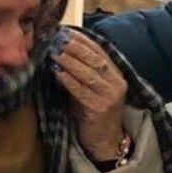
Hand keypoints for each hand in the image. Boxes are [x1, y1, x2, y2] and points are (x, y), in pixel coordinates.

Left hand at [52, 29, 127, 160]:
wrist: (104, 142)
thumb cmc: (92, 113)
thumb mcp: (90, 88)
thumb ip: (81, 71)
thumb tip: (60, 49)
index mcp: (116, 74)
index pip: (100, 51)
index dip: (83, 40)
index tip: (66, 30)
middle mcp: (117, 83)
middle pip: (95, 59)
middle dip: (76, 47)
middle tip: (58, 38)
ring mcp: (110, 96)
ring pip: (89, 73)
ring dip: (70, 61)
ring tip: (54, 51)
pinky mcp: (101, 109)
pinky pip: (82, 91)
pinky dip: (69, 80)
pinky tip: (58, 72)